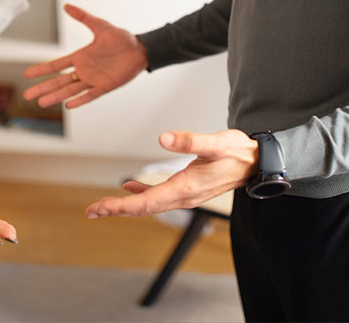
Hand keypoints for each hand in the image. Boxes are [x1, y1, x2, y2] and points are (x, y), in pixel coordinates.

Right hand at [21, 4, 146, 108]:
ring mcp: (93, 79)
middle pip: (59, 81)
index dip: (42, 69)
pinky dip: (79, 100)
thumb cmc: (121, 38)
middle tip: (28, 95)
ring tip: (42, 102)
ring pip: (70, 90)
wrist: (140, 49)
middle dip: (43, 87)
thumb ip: (83, 17)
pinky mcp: (105, 86)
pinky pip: (90, 95)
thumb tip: (66, 6)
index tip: (27, 74)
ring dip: (56, 95)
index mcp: (80, 56)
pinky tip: (68, 105)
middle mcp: (84, 70)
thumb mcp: (100, 26)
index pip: (56, 65)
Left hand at [85, 130, 257, 217]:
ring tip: (104, 205)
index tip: (100, 206)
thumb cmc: (237, 151)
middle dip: (117, 209)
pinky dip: (142, 194)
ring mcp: (185, 194)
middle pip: (144, 207)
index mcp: (186, 187)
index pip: (147, 201)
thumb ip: (190, 140)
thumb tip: (162, 137)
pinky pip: (159, 196)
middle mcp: (184, 196)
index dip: (121, 205)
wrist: (256, 163)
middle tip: (92, 211)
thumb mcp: (215, 142)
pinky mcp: (187, 188)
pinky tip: (131, 187)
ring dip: (126, 204)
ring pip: (150, 203)